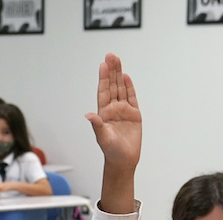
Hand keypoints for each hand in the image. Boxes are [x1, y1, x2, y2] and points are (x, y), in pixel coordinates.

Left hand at [85, 53, 140, 170]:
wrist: (123, 160)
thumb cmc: (111, 151)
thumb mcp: (102, 138)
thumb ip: (97, 125)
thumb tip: (88, 115)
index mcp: (103, 113)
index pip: (103, 91)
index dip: (103, 78)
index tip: (103, 65)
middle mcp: (113, 109)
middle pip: (112, 86)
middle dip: (112, 71)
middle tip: (111, 55)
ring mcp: (123, 110)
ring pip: (121, 88)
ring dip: (119, 75)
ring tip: (117, 60)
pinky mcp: (134, 114)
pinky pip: (131, 97)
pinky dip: (129, 87)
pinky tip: (126, 77)